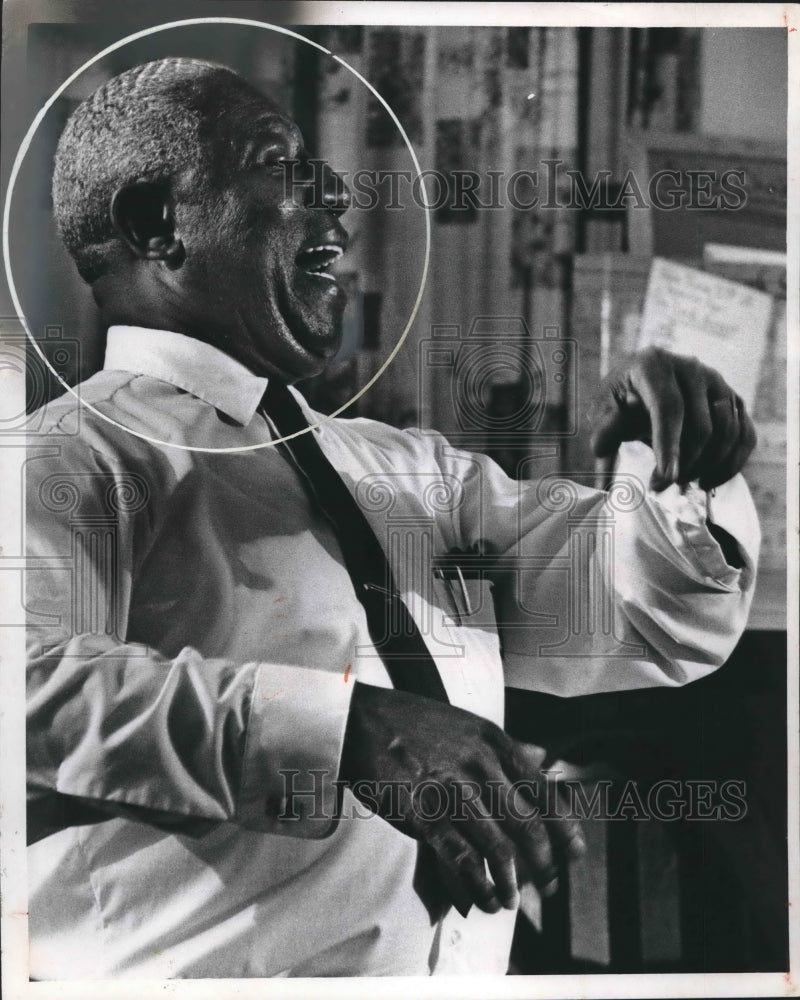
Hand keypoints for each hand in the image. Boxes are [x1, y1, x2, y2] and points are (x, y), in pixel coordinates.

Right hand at [340, 682, 584, 914]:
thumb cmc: (413, 724)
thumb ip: (502, 747)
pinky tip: (485, 900)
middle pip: (528, 825)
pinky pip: (461, 858)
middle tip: (548, 887)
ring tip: (513, 901)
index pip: (545, 793)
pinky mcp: (423, 814)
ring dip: (512, 883)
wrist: (362, 720)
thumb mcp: (466, 724)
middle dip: (545, 865)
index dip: (565, 830)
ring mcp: (452, 790)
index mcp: (495, 743)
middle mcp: (480, 766)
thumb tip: (538, 760)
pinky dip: (478, 885)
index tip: (575, 856)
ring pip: (499, 847)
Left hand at [589, 347, 756, 491]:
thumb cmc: (618, 403)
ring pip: (727, 432)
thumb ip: (603, 428)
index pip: (669, 408)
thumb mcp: (601, 412)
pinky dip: (731, 463)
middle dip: (685, 463)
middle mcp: (691, 368)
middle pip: (701, 426)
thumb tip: (601, 447)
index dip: (668, 446)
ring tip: (683, 481)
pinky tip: (708, 480)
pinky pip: (745, 435)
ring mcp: (718, 382)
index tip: (663, 479)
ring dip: (708, 465)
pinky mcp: (733, 400)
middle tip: (662, 486)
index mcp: (654, 364)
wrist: (641, 390)